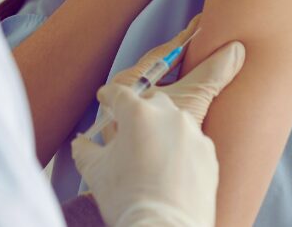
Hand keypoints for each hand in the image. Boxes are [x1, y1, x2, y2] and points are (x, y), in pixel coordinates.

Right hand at [73, 24, 244, 226]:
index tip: (105, 100)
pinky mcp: (209, 155)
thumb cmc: (127, 199)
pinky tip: (171, 168)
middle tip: (128, 130)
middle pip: (151, 102)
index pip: (119, 93)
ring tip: (152, 154)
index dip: (109, 96)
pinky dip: (181, 150)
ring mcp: (193, 134)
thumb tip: (82, 142)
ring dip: (162, 130)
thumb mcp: (94, 170)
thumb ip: (85, 148)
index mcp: (138, 113)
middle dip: (139, 112)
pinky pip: (192, 143)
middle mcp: (169, 116)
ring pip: (174, 121)